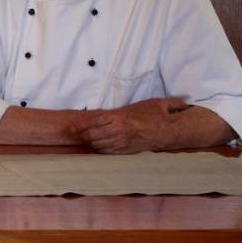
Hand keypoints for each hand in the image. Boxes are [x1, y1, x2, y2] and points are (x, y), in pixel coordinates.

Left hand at [70, 97, 189, 153]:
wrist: (169, 132)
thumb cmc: (156, 115)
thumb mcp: (144, 101)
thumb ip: (133, 99)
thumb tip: (139, 90)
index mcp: (119, 116)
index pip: (94, 120)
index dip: (81, 123)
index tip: (71, 126)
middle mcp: (118, 130)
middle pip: (92, 135)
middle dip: (82, 134)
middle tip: (74, 133)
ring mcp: (120, 142)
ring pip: (97, 144)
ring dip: (90, 141)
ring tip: (84, 138)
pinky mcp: (124, 151)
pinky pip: (106, 152)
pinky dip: (99, 149)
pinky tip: (97, 145)